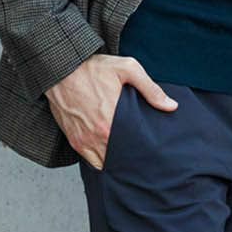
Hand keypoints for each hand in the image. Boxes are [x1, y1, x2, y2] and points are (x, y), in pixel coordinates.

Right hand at [46, 54, 176, 168]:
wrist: (60, 69)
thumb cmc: (92, 68)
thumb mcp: (127, 69)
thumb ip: (151, 89)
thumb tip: (171, 106)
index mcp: (111, 122)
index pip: (132, 149)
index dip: (142, 152)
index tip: (150, 150)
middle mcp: (97, 136)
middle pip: (119, 159)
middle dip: (131, 159)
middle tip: (142, 156)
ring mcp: (83, 140)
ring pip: (104, 163)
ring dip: (115, 161)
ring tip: (126, 157)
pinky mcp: (74, 140)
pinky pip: (89, 160)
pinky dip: (99, 160)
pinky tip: (109, 155)